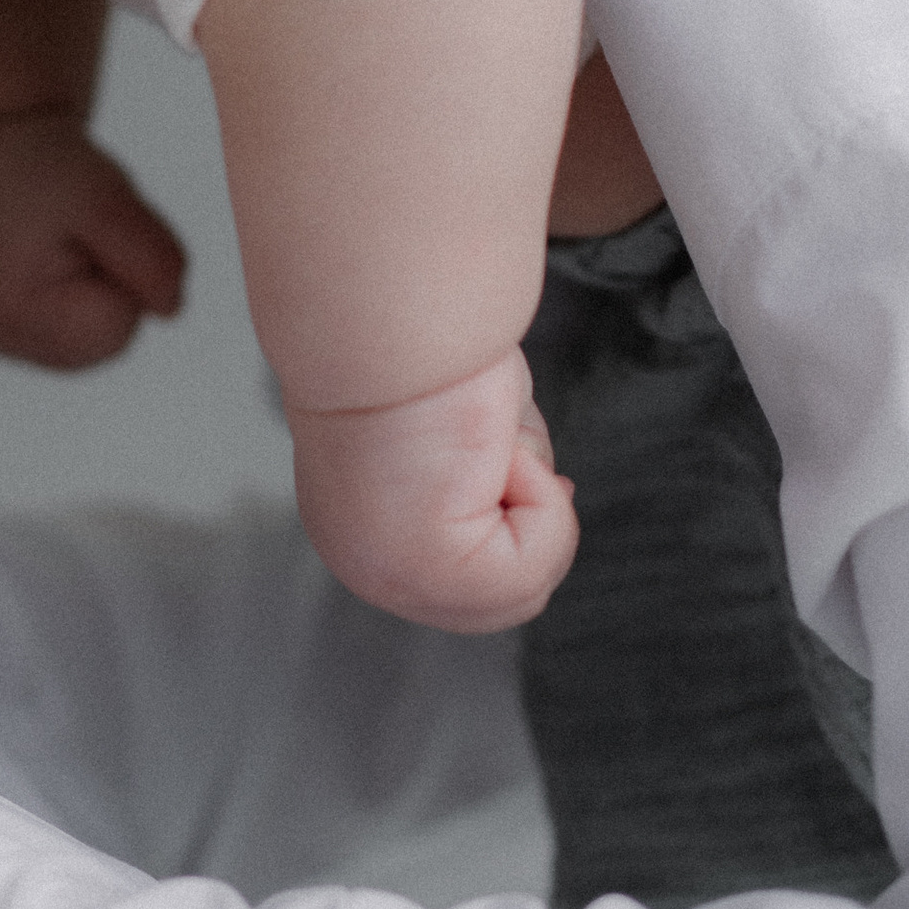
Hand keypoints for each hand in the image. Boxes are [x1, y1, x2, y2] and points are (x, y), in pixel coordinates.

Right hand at [0, 107, 185, 370]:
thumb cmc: (35, 161)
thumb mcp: (104, 196)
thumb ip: (151, 258)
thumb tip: (172, 310)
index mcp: (12, 315)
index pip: (121, 323)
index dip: (120, 265)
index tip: (77, 221)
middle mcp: (1, 340)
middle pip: (114, 336)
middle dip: (112, 276)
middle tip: (69, 223)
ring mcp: (3, 338)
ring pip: (101, 331)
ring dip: (99, 278)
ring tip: (57, 231)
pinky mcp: (11, 326)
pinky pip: (80, 323)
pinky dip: (82, 285)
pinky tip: (48, 248)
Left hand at [288, 349, 578, 631]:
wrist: (385, 307)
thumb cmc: (420, 338)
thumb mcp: (459, 426)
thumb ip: (487, 475)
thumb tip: (553, 494)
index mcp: (356, 529)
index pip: (459, 581)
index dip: (514, 529)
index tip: (515, 466)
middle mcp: (364, 564)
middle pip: (500, 601)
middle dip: (531, 524)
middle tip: (506, 454)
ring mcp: (390, 580)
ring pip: (525, 587)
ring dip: (534, 502)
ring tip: (484, 442)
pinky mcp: (431, 574)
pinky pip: (535, 564)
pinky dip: (540, 497)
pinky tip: (488, 448)